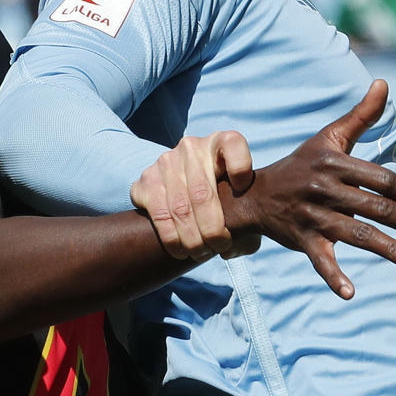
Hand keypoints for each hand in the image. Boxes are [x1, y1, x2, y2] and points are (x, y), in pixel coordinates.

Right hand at [133, 132, 256, 261]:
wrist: (185, 186)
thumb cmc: (224, 195)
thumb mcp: (243, 195)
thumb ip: (249, 214)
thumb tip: (235, 244)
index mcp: (222, 141)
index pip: (233, 145)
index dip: (241, 169)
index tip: (243, 189)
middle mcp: (192, 147)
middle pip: (203, 192)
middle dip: (213, 229)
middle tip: (220, 246)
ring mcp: (165, 162)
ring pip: (180, 208)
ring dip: (192, 239)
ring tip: (202, 253)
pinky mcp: (145, 181)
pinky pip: (158, 215)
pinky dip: (171, 238)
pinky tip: (181, 250)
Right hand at [225, 80, 395, 298]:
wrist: (254, 193)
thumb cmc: (301, 164)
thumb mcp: (328, 137)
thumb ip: (360, 115)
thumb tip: (384, 83)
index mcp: (335, 163)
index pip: (382, 180)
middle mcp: (325, 188)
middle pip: (377, 209)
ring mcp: (313, 216)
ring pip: (358, 234)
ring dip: (390, 251)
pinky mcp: (302, 239)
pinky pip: (320, 260)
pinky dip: (333, 277)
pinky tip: (351, 293)